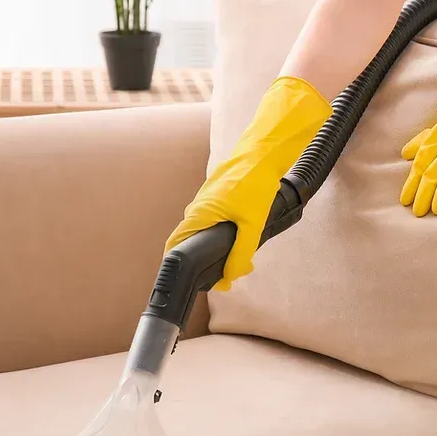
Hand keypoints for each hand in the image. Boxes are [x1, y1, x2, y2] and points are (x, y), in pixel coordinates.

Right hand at [164, 76, 330, 289]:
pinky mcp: (218, 196)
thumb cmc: (254, 184)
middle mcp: (197, 208)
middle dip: (204, 263)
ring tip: (236, 264)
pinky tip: (241, 239)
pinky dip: (221, 233)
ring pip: (204, 231)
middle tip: (225, 280)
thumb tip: (231, 276)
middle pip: (190, 241)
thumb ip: (241, 253)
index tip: (190, 281)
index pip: (174, 246)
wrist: (262, 154)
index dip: (177, 266)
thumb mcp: (252, 224)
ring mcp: (206, 201)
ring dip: (215, 249)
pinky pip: (213, 220)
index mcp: (198, 215)